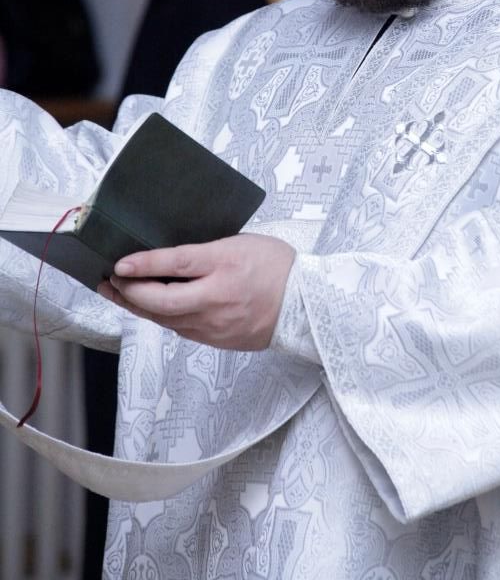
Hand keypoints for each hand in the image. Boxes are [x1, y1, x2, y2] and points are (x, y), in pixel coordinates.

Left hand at [97, 232, 295, 350]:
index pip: (176, 264)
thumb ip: (206, 251)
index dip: (144, 264)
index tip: (120, 263)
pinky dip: (161, 318)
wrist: (305, 303)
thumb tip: (168, 257)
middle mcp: (218, 297)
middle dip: (129, 292)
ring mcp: (217, 323)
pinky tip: (150, 308)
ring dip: (138, 307)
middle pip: (162, 300)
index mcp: (226, 264)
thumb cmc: (277, 265)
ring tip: (119, 294)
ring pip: (166, 319)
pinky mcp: (218, 340)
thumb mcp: (241, 242)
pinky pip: (181, 329)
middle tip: (111, 280)